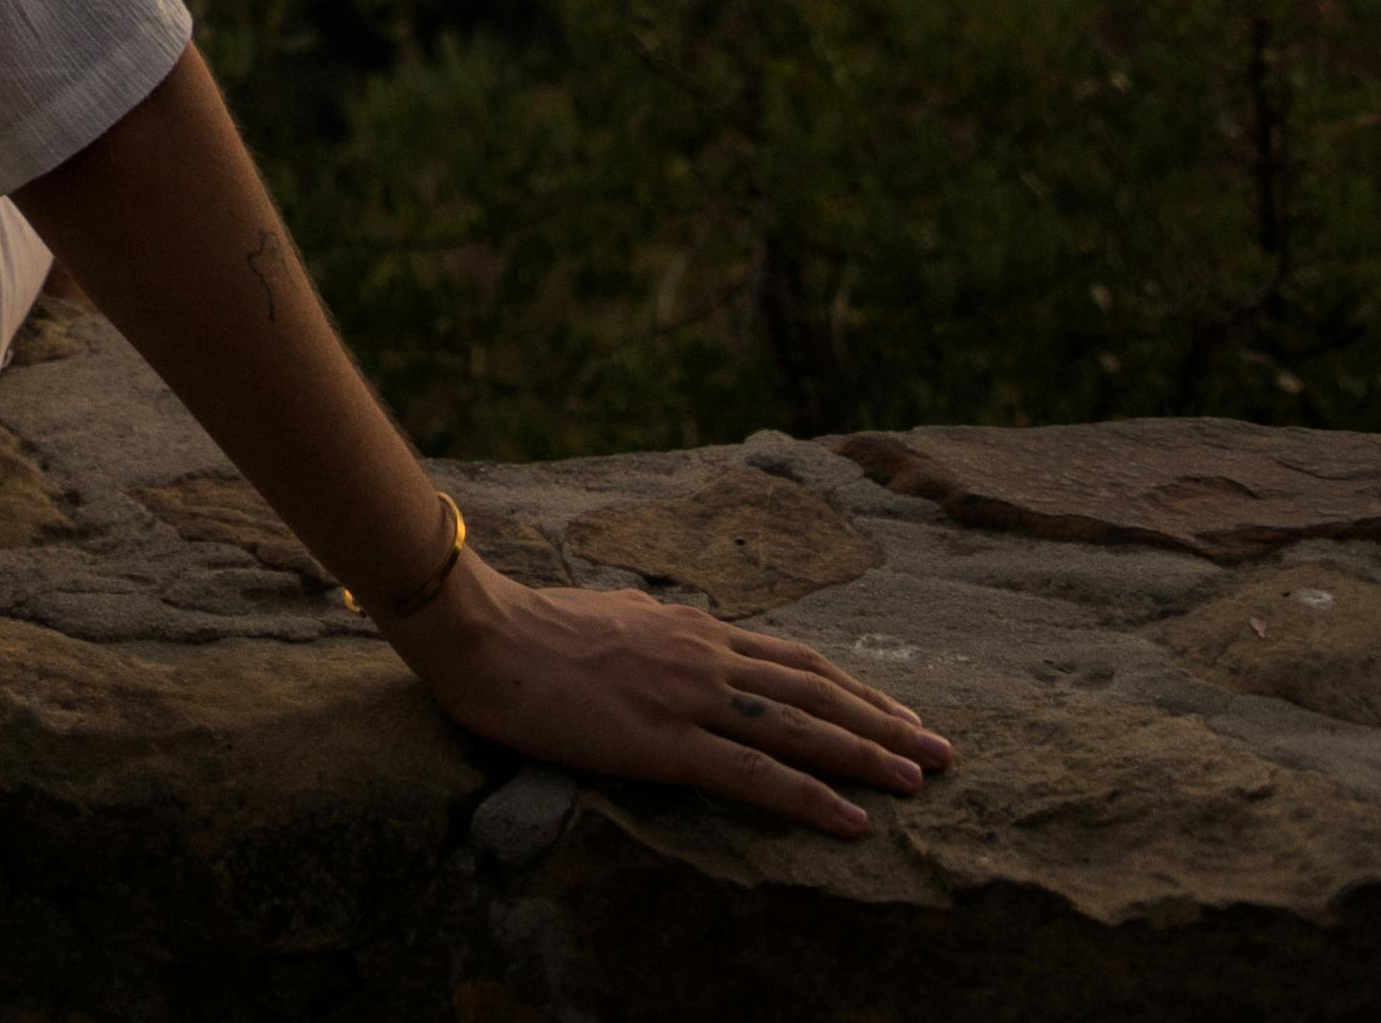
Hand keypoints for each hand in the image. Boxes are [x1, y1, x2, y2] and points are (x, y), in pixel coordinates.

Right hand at [391, 553, 954, 836]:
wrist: (484, 632)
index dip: (855, 690)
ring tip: (921, 781)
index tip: (902, 715)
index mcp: (693, 630)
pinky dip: (811, 797)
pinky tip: (852, 820)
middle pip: (816, 691)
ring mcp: (689, 697)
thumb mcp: (613, 609)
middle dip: (886, 723)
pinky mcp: (665, 741)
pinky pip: (754, 774)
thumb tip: (672, 619)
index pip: (796, 661)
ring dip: (868, 755)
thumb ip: (655, 621)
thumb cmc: (536, 624)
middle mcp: (706, 656)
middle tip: (944, 752)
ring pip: (800, 728)